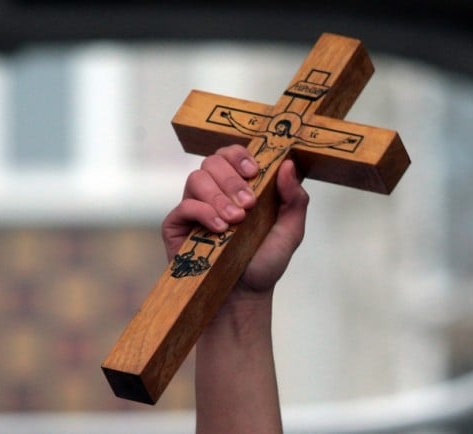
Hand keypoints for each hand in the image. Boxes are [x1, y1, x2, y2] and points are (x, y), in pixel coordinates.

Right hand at [161, 144, 308, 294]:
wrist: (244, 296)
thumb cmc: (265, 263)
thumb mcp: (290, 231)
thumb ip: (295, 199)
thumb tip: (288, 165)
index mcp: (239, 186)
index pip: (232, 154)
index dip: (240, 155)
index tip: (254, 172)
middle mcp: (214, 192)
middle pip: (213, 161)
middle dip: (232, 179)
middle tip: (249, 205)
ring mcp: (194, 207)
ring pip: (196, 178)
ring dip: (218, 196)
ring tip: (235, 220)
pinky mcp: (177, 226)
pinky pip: (184, 206)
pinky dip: (202, 212)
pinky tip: (219, 228)